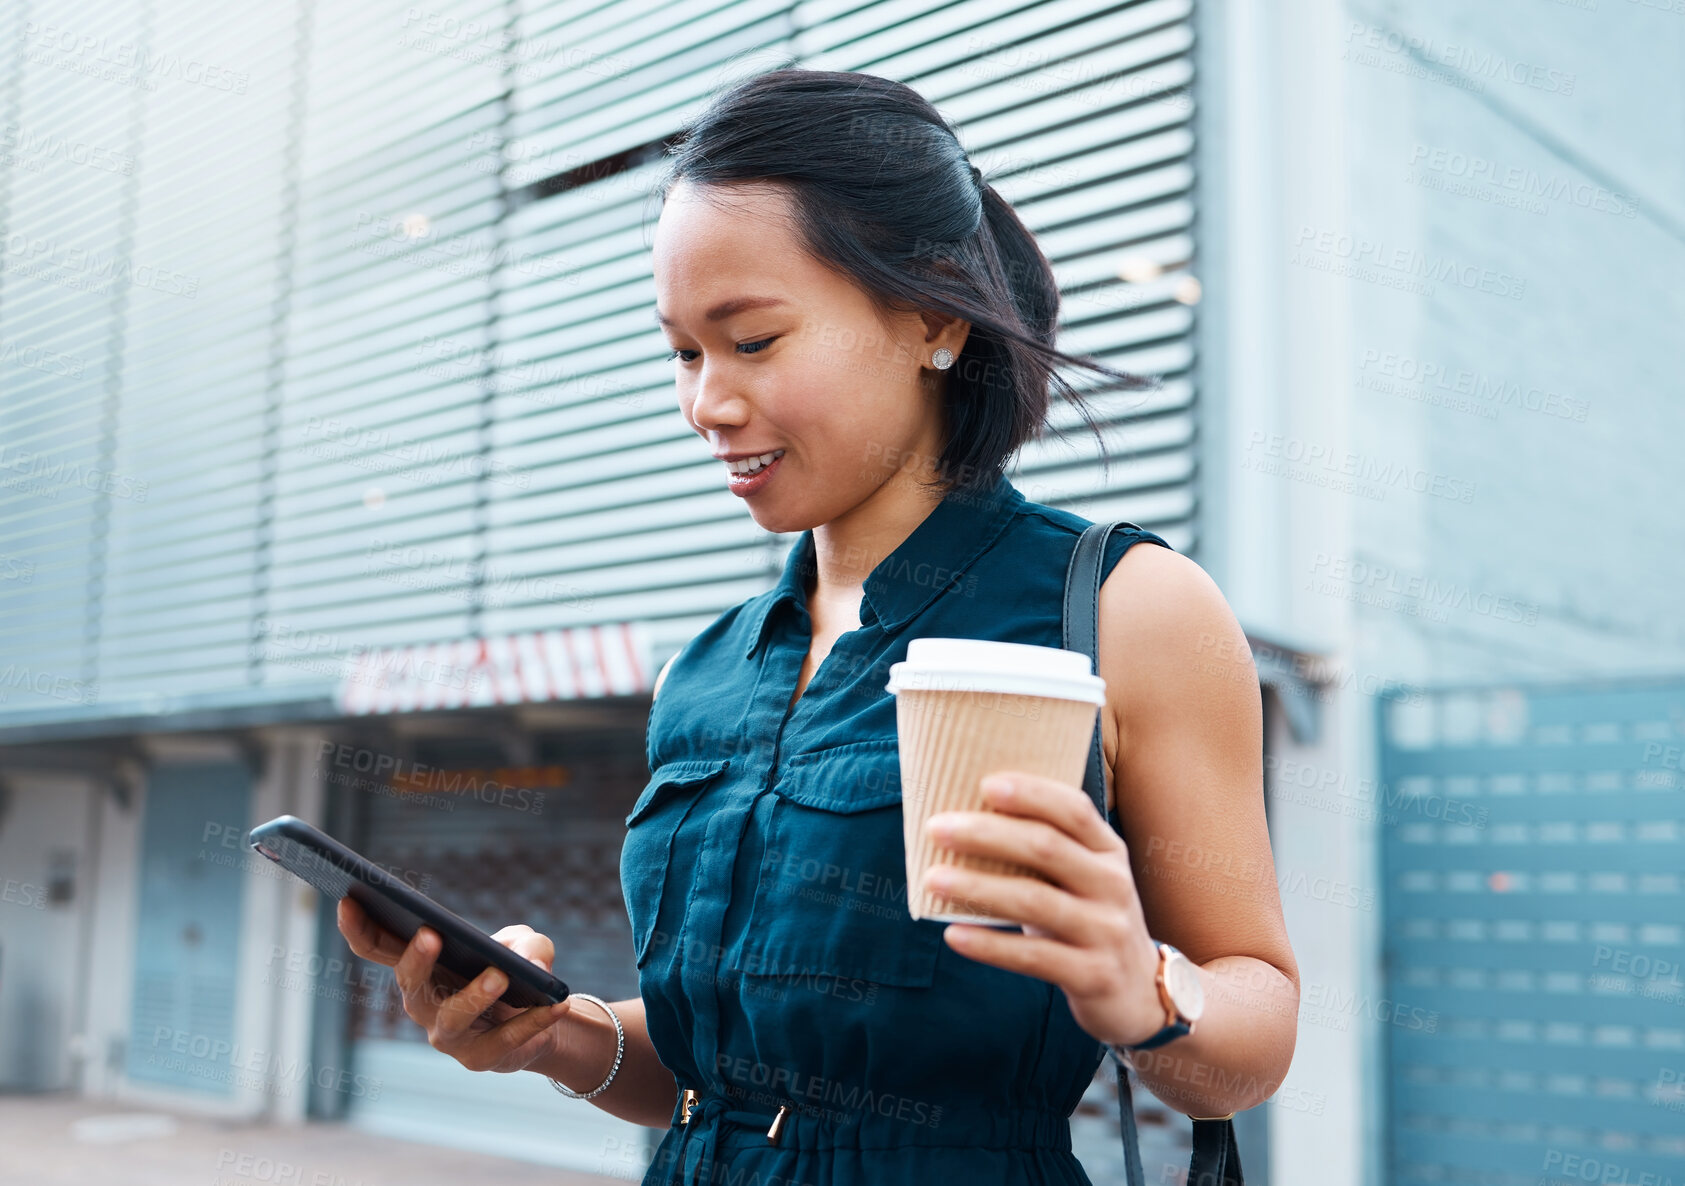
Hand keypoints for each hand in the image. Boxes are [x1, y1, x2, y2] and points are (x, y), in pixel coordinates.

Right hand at [336, 898, 571, 1072]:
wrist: (539, 1017)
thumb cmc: (516, 969)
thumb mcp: (527, 944)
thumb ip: (529, 944)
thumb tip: (532, 966)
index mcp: (421, 965)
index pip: (377, 946)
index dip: (357, 925)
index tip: (348, 897)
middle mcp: (422, 1001)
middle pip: (408, 983)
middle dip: (416, 959)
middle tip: (431, 934)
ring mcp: (446, 1035)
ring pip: (450, 1016)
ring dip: (474, 995)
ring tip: (500, 975)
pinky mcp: (479, 1059)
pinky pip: (503, 1041)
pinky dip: (531, 1022)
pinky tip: (554, 1004)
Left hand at [920, 771, 1168, 1048]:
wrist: (1138, 993)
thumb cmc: (1088, 920)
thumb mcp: (1082, 878)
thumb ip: (1045, 850)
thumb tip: (963, 819)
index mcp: (1108, 851)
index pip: (1074, 809)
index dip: (1031, 793)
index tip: (983, 784)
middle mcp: (1113, 885)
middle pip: (1046, 847)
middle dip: (986, 834)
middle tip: (935, 828)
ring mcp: (1107, 931)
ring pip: (1035, 901)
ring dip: (978, 887)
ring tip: (932, 880)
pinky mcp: (1093, 975)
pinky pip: (1034, 957)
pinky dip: (990, 945)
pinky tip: (953, 935)